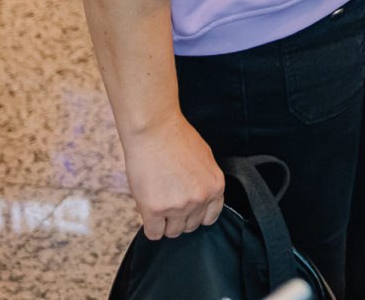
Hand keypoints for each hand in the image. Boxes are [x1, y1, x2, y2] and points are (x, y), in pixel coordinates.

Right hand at [119, 113, 223, 239]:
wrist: (155, 130)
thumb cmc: (176, 140)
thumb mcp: (204, 160)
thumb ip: (203, 182)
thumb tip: (197, 200)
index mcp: (216, 186)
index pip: (210, 217)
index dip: (196, 215)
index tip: (187, 211)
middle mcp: (200, 198)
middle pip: (190, 226)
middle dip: (179, 218)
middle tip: (168, 204)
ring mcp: (178, 206)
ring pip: (173, 232)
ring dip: (165, 223)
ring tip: (158, 205)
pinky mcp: (155, 209)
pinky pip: (154, 234)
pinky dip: (151, 228)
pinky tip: (148, 214)